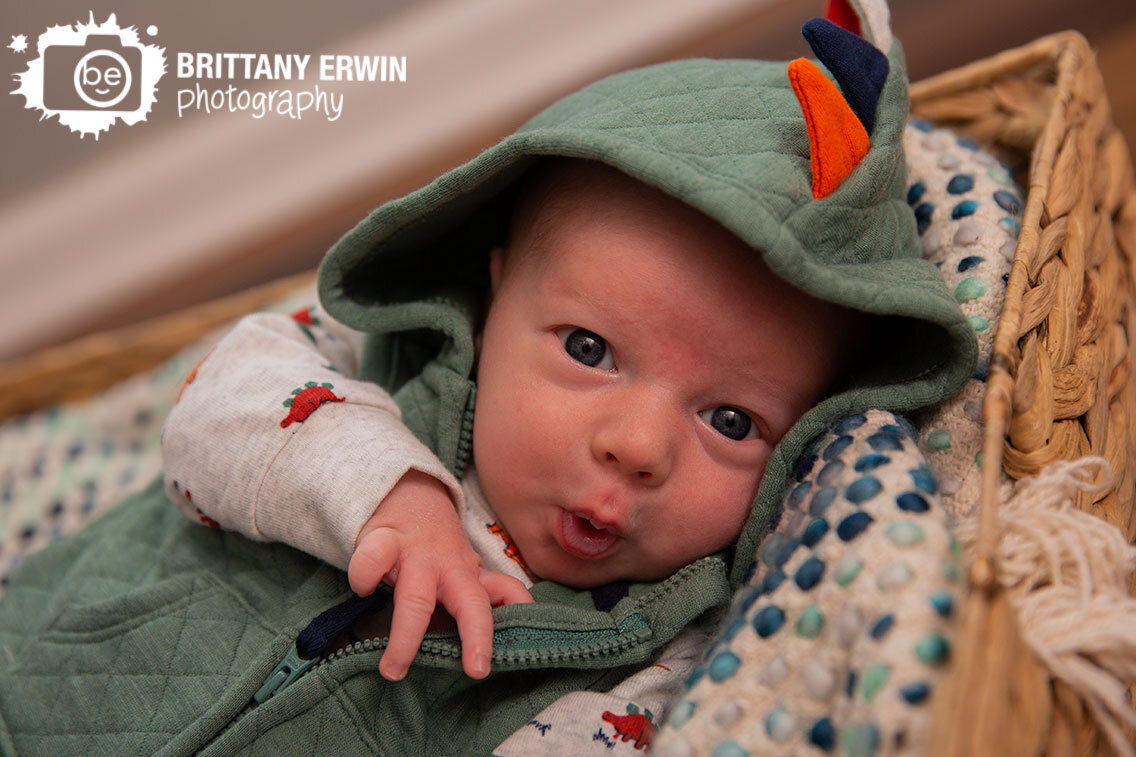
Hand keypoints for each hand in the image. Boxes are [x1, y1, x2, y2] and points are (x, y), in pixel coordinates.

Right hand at [348, 469, 532, 679]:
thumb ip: (482, 597)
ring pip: (416, 599)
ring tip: (392, 669)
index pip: (505, 593)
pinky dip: (364, 579)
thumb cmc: (435, 547)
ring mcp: (417, 553)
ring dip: (406, 637)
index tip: (519, 649)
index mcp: (470, 574)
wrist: (405, 492)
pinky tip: (363, 589)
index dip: (518, 614)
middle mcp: (449, 565)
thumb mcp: (463, 569)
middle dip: (477, 635)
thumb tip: (503, 637)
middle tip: (476, 669)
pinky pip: (372, 562)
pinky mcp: (382, 539)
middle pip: (470, 601)